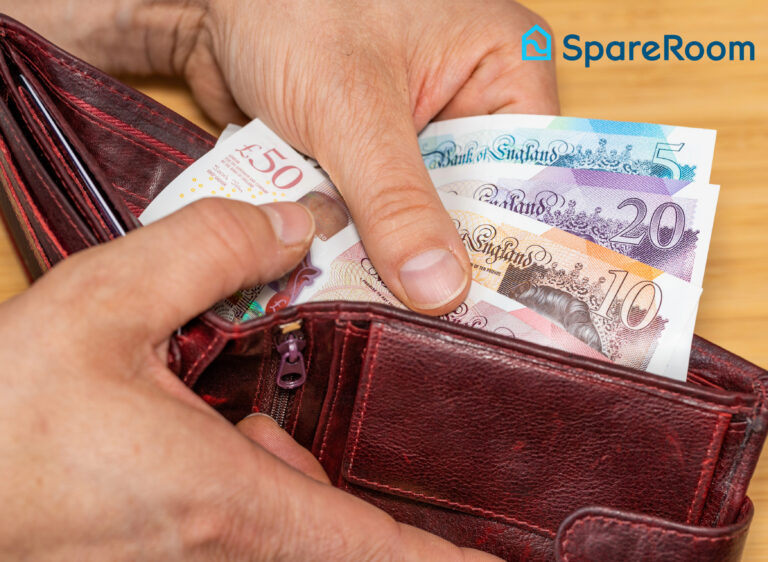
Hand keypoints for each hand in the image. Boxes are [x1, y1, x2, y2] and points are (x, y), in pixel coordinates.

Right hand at [0, 199, 497, 559]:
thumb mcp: (101, 302)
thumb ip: (209, 250)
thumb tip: (295, 223)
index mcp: (225, 502)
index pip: (375, 551)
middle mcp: (216, 553)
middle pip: (326, 523)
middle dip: (321, 465)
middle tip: (267, 402)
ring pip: (278, 524)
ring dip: (273, 469)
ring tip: (214, 407)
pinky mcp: (156, 558)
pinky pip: (234, 527)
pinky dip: (236, 480)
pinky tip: (186, 433)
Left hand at [4, 0, 556, 314]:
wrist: (214, 3)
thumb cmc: (291, 10)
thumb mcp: (353, 106)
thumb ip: (396, 200)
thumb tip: (441, 290)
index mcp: (503, 65)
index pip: (530, 174)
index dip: (510, 242)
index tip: (491, 307)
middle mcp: (470, 103)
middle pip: (476, 204)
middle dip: (444, 257)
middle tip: (432, 321)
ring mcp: (419, 134)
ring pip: (424, 218)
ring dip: (396, 255)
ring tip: (386, 304)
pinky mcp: (374, 158)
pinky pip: (381, 216)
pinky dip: (362, 242)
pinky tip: (348, 276)